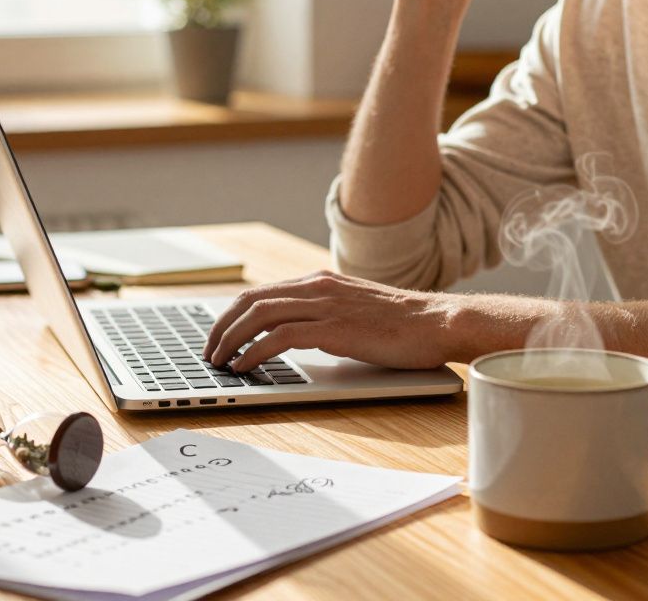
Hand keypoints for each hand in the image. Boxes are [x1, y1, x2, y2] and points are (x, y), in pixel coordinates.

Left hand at [202, 270, 464, 372]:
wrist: (438, 322)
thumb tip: (298, 336)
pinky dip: (254, 351)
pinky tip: (245, 366)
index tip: (220, 335)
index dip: (233, 314)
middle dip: (222, 326)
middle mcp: (318, 287)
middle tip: (209, 351)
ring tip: (219, 361)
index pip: (262, 292)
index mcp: (321, 281)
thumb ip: (326, 316)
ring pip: (259, 315)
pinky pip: (279, 337)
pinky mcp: (334, 328)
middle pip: (251, 300)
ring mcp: (325, 305)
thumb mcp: (356, 311)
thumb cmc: (405, 325)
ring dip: (231, 339)